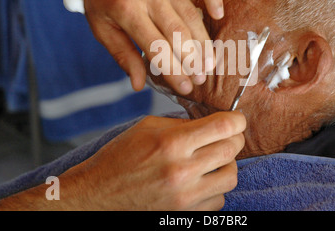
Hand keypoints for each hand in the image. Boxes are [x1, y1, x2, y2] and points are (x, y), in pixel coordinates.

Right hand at [62, 111, 245, 209]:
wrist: (98, 195)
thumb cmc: (120, 157)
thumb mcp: (147, 127)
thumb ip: (182, 124)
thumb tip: (212, 122)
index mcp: (171, 143)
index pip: (223, 127)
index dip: (236, 120)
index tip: (236, 120)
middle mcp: (181, 171)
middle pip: (231, 150)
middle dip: (234, 138)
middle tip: (226, 136)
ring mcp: (185, 197)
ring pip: (231, 176)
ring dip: (227, 164)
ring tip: (212, 159)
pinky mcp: (185, 214)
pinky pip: (219, 199)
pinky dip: (215, 188)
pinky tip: (201, 180)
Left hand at [71, 0, 222, 94]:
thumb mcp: (100, 26)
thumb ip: (122, 54)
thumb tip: (138, 84)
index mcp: (125, 10)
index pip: (157, 49)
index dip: (174, 72)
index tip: (186, 87)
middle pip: (178, 34)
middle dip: (193, 61)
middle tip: (202, 78)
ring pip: (191, 14)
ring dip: (203, 41)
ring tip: (209, 61)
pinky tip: (218, 14)